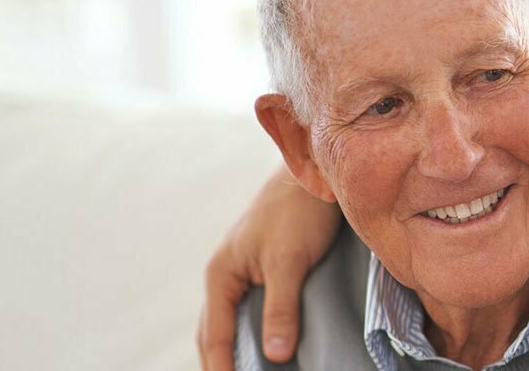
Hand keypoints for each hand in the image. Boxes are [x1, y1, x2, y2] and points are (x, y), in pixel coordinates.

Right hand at [197, 166, 341, 370]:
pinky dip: (253, 333)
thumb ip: (281, 308)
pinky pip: (250, 311)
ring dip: (237, 351)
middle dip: (220, 363)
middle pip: (215, 333)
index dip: (221, 367)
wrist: (313, 177)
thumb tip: (274, 355)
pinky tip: (270, 348)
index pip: (215, 335)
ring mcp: (243, 274)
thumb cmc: (298, 213)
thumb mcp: (290, 262)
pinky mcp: (264, 272)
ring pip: (232, 323)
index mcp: (222, 275)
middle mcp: (226, 277)